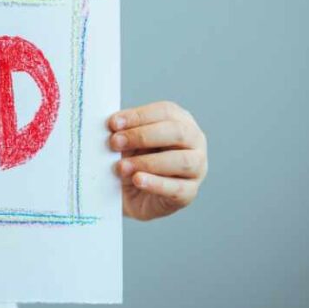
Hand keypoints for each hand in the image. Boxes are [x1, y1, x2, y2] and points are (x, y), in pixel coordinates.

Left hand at [108, 101, 207, 220]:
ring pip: (182, 161)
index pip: (166, 111)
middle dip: (142, 136)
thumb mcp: (127, 142)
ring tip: (122, 167)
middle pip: (177, 132)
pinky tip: (138, 180)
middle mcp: (194, 142)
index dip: (139, 116)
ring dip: (147, 162)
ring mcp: (197, 168)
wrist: (131, 196)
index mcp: (180, 121)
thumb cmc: (133, 161)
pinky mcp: (189, 192)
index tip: (113, 124)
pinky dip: (155, 183)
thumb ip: (123, 131)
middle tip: (115, 143)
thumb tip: (111, 125)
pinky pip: (177, 188)